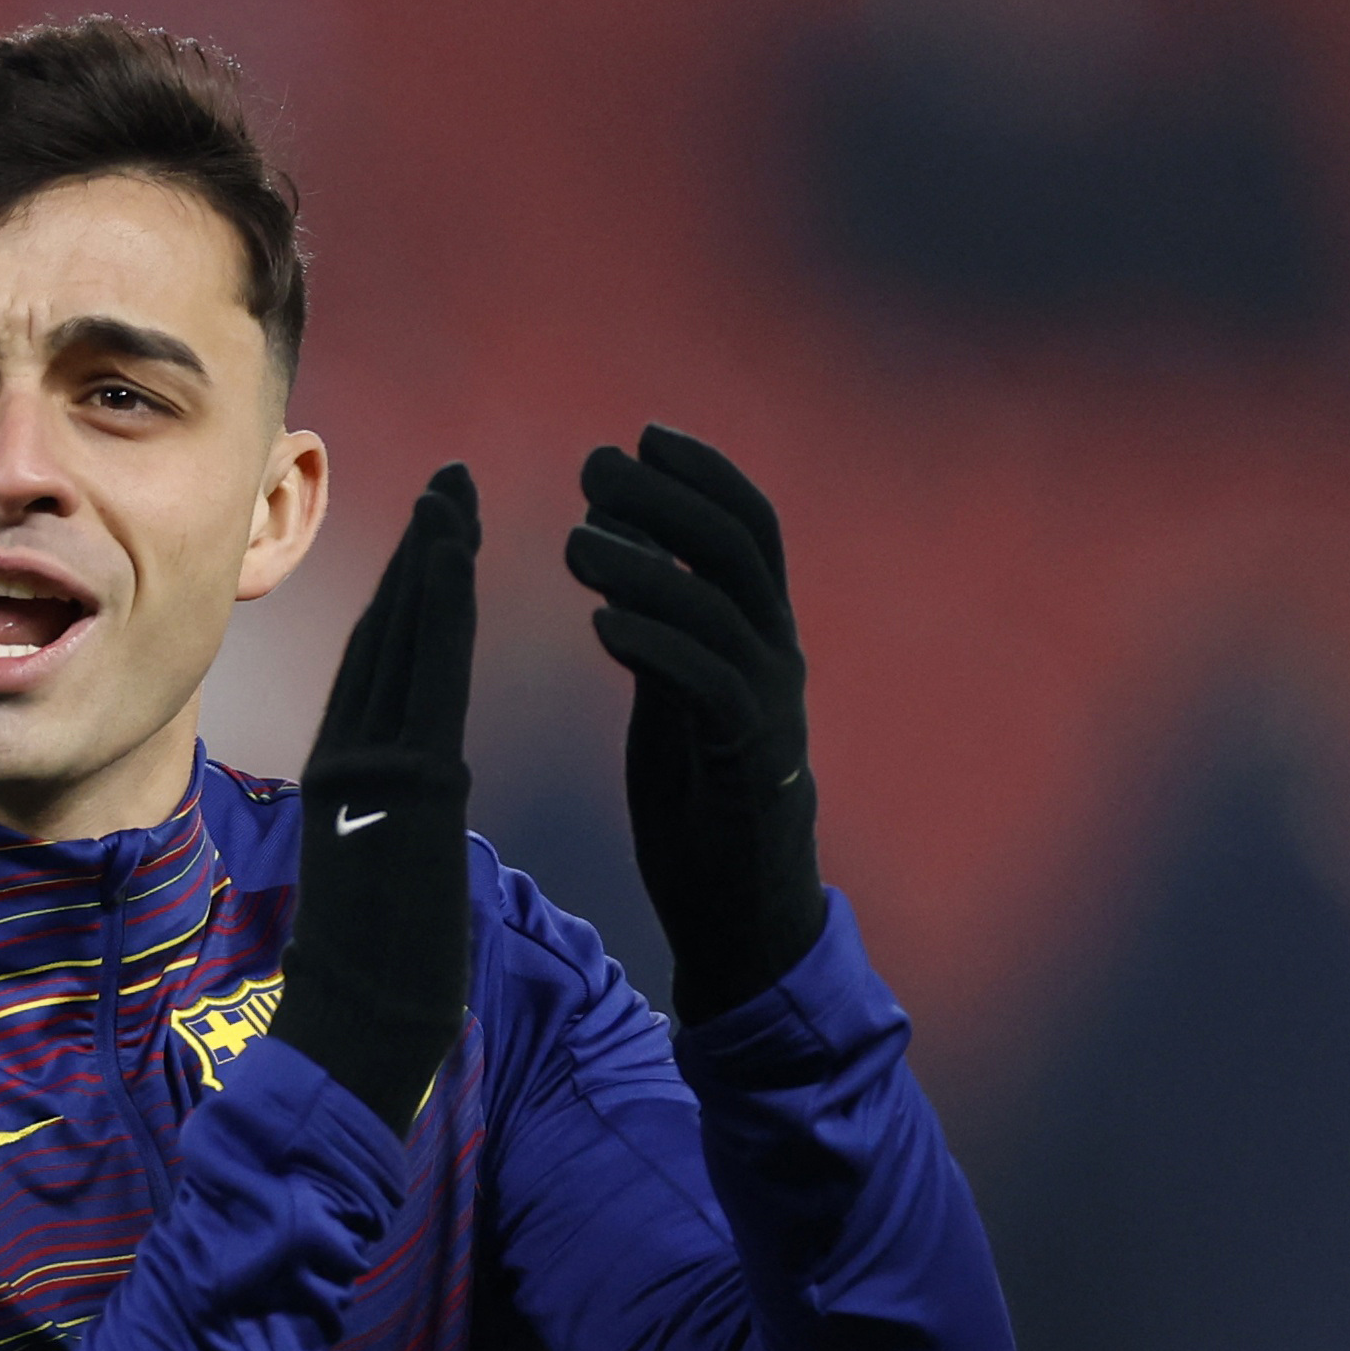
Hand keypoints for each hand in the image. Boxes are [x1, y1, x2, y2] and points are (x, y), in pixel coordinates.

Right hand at [269, 463, 476, 1134]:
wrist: (355, 1040)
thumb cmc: (373, 987)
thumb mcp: (381, 884)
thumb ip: (391, 829)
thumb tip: (410, 810)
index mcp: (344, 785)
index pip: (379, 671)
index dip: (408, 596)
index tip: (436, 536)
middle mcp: (348, 764)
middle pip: (388, 637)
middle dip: (422, 554)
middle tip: (454, 481)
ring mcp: (371, 773)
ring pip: (404, 641)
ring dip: (432, 559)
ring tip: (459, 493)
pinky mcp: (405, 790)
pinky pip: (428, 676)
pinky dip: (440, 606)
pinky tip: (458, 553)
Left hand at [563, 425, 824, 1024]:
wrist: (741, 914)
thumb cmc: (702, 802)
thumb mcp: (674, 696)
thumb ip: (661, 625)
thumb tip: (618, 547)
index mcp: (759, 636)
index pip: (747, 530)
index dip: (702, 476)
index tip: (640, 436)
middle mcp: (777, 659)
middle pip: (740, 550)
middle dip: (669, 499)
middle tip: (595, 465)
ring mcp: (772, 711)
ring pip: (723, 611)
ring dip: (647, 566)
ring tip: (572, 539)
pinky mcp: (751, 767)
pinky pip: (712, 689)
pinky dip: (659, 648)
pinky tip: (601, 622)